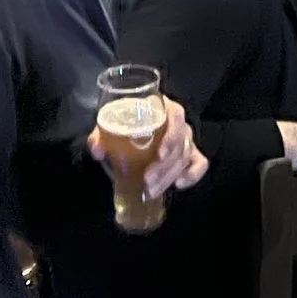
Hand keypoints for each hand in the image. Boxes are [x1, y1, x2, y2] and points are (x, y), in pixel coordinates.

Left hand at [85, 97, 207, 200]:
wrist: (130, 128)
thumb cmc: (125, 122)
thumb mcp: (111, 125)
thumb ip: (101, 134)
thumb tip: (97, 150)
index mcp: (161, 107)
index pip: (176, 115)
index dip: (171, 135)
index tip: (159, 155)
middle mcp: (177, 121)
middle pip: (181, 142)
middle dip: (165, 167)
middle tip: (147, 182)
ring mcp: (186, 138)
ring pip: (186, 157)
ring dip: (169, 176)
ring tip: (150, 191)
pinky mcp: (190, 153)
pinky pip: (199, 163)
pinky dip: (193, 175)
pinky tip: (178, 185)